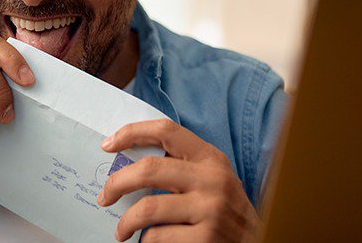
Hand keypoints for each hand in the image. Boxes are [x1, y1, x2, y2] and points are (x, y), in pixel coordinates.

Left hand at [97, 119, 258, 242]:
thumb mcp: (211, 177)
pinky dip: (146, 242)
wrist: (257, 241)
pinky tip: (149, 242)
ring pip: (147, 209)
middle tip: (105, 195)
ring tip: (121, 230)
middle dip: (117, 183)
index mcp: (210, 158)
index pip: (166, 130)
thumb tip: (128, 161)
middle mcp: (212, 180)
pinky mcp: (206, 239)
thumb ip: (181, 165)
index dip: (132, 132)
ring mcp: (210, 210)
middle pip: (149, 169)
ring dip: (126, 222)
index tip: (109, 145)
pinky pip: (157, 237)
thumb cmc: (224, 209)